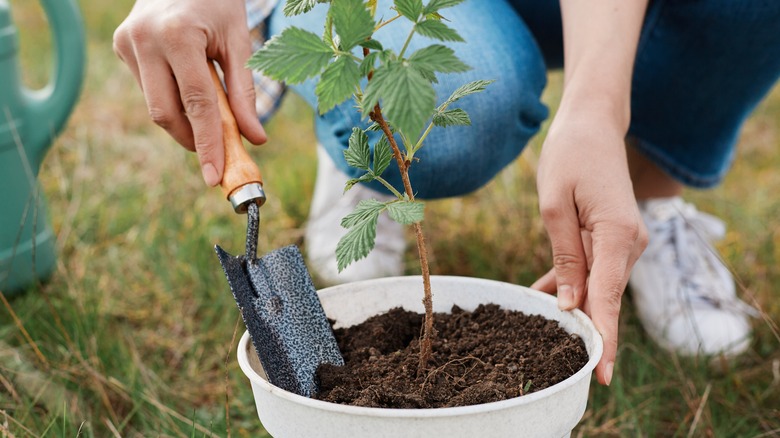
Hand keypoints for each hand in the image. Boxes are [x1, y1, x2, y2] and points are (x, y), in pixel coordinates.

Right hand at [113, 0, 266, 185]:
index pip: (196, 104)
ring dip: (185, 119)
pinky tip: (186, 79)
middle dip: (193, 140)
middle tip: (218, 154)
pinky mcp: (120, 45)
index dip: (207, 143)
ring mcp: (127, 42)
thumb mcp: (239, 41)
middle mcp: (145, 39)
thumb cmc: (218, 1)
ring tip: (208, 105)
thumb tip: (255, 139)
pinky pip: (149, 89)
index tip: (215, 176)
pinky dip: (172, 98)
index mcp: (178, 35)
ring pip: (156, 105)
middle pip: (166, 114)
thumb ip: (244, 92)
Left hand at [531, 107, 647, 385]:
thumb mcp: (555, 206)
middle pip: (605, 298)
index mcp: (619, 236)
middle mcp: (630, 244)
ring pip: (596, 286)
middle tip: (557, 360)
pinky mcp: (612, 238)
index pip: (608, 298)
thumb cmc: (571, 156)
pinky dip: (569, 284)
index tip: (601, 374)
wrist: (591, 125)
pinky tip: (540, 297)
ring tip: (536, 329)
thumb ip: (565, 257)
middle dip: (585, 330)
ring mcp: (623, 242)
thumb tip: (569, 305)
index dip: (603, 338)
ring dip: (571, 305)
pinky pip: (591, 270)